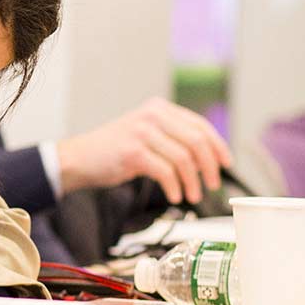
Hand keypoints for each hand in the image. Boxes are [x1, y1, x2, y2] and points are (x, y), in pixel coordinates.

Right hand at [55, 97, 231, 204]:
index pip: (201, 125)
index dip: (218, 146)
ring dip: (193, 182)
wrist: (78, 158)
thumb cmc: (112, 151)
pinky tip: (175, 196)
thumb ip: (172, 138)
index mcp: (159, 109)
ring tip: (193, 195)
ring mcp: (143, 132)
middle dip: (210, 167)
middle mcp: (153, 116)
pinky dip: (175, 187)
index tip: (226, 164)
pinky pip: (166, 172)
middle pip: (197, 142)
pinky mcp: (134, 151)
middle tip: (212, 185)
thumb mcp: (145, 135)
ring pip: (184, 159)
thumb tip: (207, 158)